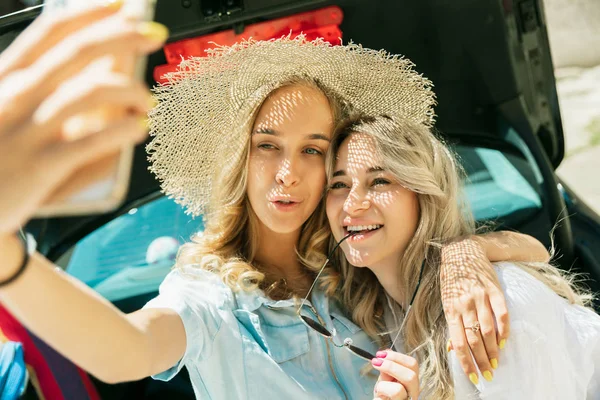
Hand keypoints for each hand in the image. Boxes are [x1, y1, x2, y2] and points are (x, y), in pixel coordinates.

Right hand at [0, 2, 167, 234]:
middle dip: (123, 37)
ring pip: (90, 93)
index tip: (124, 6)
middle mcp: (16, 95)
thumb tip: (97, 77)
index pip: (51, 32)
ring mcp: (28, 130)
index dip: (91, 14)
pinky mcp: (41, 165)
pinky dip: (123, 132)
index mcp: (7, 76)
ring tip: (149, 99)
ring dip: (130, 90)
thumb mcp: (5, 108)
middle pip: (78, 52)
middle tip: (154, 33)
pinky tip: (140, 129)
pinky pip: (92, 142)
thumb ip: (42, 89)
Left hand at [371, 350, 418, 399]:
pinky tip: (378, 396)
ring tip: (378, 388)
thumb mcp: (385, 379)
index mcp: (411, 382)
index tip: (381, 354)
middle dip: (391, 365)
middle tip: (376, 362)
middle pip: (411, 376)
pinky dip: (379, 394)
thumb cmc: (384, 395)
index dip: (397, 356)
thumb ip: (387, 369)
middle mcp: (412, 393)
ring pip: (398, 390)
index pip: (413, 364)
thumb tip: (386, 352)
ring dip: (383, 384)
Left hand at [440, 236, 508, 383]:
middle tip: (489, 375)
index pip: (459, 342)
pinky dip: (504, 330)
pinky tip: (504, 342)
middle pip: (474, 340)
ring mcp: (480, 298)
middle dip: (482, 361)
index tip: (474, 377)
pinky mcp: (494, 291)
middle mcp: (465, 305)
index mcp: (451, 310)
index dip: (467, 362)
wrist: (463, 252)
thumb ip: (452, 324)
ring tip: (496, 363)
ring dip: (493, 350)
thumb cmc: (452, 280)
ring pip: (487, 330)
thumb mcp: (445, 300)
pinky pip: (502, 314)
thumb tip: (452, 348)